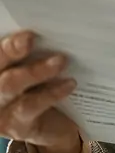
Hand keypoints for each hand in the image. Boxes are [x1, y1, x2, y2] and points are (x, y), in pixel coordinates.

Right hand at [0, 31, 80, 151]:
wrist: (57, 125)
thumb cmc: (44, 85)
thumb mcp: (38, 64)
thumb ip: (37, 50)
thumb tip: (52, 26)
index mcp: (0, 66)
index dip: (6, 42)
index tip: (23, 31)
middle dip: (11, 49)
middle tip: (29, 38)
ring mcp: (0, 109)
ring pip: (10, 85)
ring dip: (36, 71)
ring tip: (60, 61)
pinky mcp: (15, 126)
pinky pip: (30, 106)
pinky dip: (51, 93)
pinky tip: (69, 84)